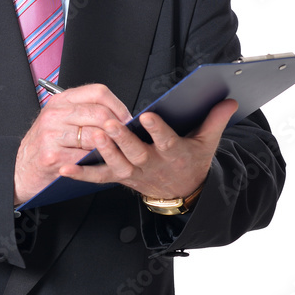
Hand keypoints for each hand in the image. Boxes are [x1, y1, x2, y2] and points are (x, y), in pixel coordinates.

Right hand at [13, 84, 130, 204]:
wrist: (21, 170)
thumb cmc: (46, 145)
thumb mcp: (60, 120)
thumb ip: (84, 113)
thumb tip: (120, 116)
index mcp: (60, 101)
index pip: (98, 92)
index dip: (119, 106)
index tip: (127, 119)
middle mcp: (55, 114)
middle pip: (100, 113)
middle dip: (119, 128)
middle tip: (126, 138)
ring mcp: (52, 134)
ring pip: (96, 136)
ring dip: (111, 146)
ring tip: (116, 152)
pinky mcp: (53, 156)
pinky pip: (86, 157)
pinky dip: (98, 162)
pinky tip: (101, 163)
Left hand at [57, 98, 238, 199]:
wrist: (182, 193)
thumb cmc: (192, 162)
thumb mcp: (208, 142)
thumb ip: (215, 120)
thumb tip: (230, 100)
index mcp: (174, 154)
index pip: (167, 141)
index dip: (158, 130)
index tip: (150, 115)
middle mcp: (152, 165)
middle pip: (136, 153)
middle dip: (123, 139)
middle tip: (110, 124)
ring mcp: (134, 174)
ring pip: (117, 164)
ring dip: (104, 151)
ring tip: (93, 135)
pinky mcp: (119, 178)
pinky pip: (97, 178)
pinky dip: (80, 174)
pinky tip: (65, 168)